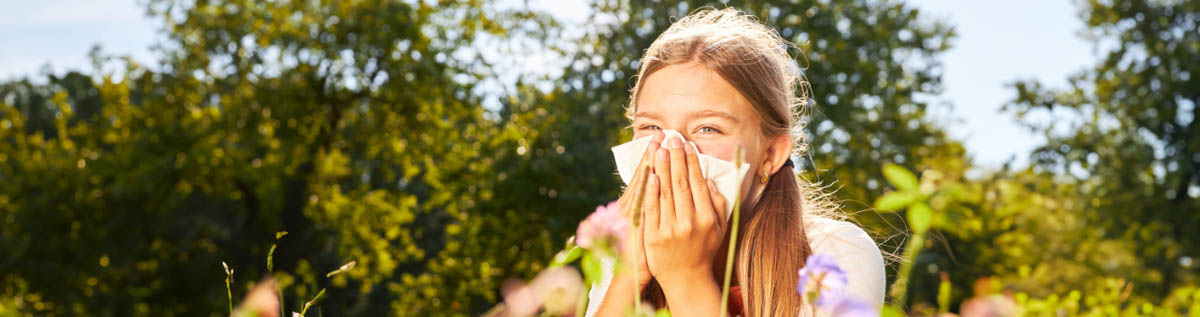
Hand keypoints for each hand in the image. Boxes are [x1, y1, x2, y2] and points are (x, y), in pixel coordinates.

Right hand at [614, 131, 663, 286]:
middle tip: (661, 133)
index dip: (651, 155)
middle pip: (643, 175)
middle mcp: (630, 206)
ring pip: (641, 185)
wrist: (631, 274)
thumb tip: (657, 180)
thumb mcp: (643, 222)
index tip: (659, 137)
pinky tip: (650, 176)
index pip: (644, 173)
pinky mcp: (636, 227)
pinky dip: (645, 190)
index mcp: (633, 203)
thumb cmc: (641, 249)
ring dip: (650, 165)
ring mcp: (631, 216)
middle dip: (653, 153)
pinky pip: (642, 206)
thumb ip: (651, 202)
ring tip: (657, 146)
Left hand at [643, 135, 727, 286]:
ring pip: (665, 193)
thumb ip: (718, 204)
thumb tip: (710, 180)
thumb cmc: (704, 249)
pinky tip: (650, 175)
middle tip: (671, 139)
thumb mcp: (720, 228)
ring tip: (660, 149)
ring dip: (662, 168)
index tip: (687, 145)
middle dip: (676, 158)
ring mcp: (670, 230)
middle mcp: (689, 223)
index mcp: (706, 218)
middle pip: (681, 183)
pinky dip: (651, 191)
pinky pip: (651, 209)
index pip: (698, 183)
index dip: (691, 162)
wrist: (686, 278)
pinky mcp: (653, 236)